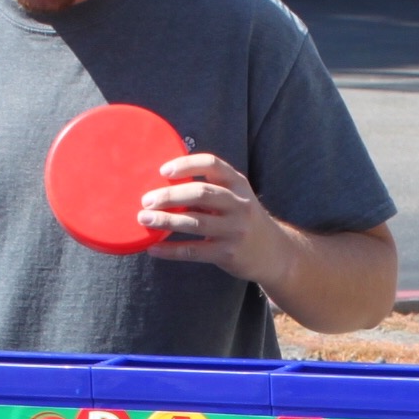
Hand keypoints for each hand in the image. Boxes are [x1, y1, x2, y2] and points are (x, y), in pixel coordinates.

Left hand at [140, 154, 285, 286]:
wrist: (274, 252)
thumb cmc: (243, 219)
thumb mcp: (236, 197)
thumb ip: (210, 189)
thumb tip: (163, 185)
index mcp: (238, 184)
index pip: (212, 164)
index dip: (187, 165)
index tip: (163, 171)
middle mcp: (239, 204)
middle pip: (200, 194)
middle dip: (170, 195)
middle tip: (146, 200)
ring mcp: (234, 230)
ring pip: (194, 222)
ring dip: (166, 220)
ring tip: (144, 219)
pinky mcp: (227, 253)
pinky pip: (194, 251)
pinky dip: (171, 250)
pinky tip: (153, 248)